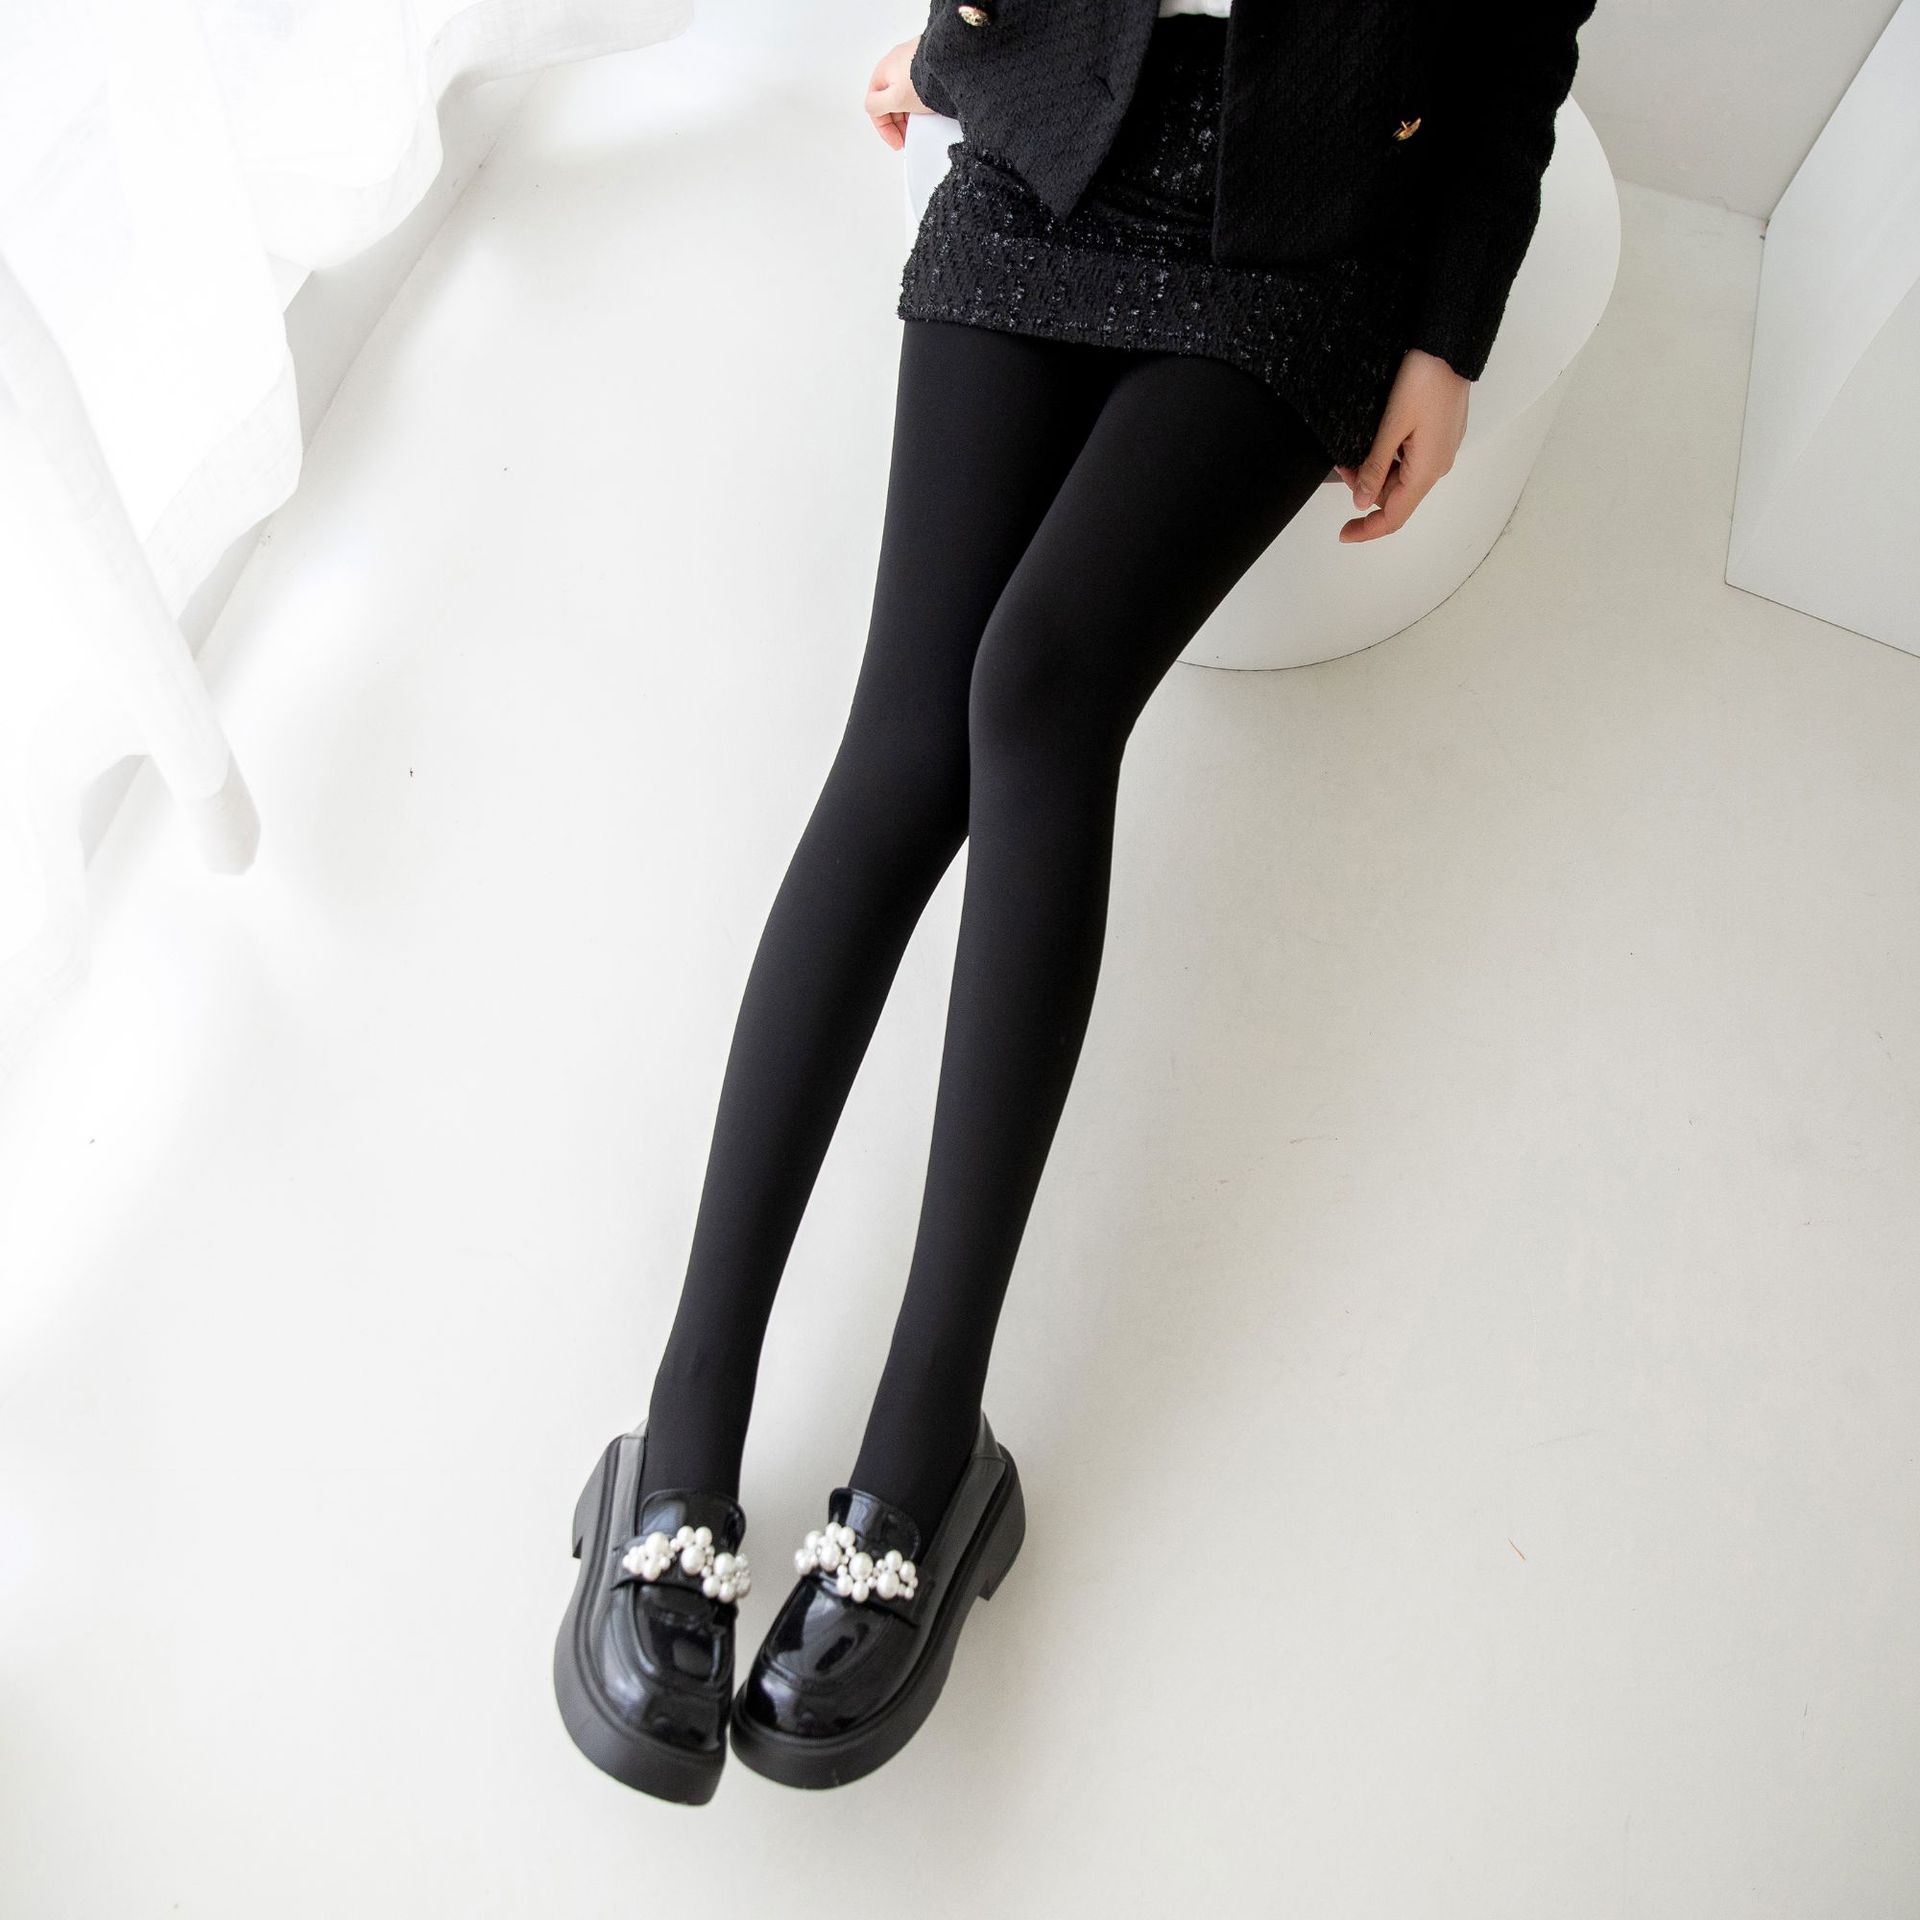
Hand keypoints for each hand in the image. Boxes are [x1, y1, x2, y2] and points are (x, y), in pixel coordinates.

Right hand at [867, 38, 930, 149]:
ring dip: (908, 113)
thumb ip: (875, 106)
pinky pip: (918, 87)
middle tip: (908, 136)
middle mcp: (895, 63)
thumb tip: (871, 109)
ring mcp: (912, 62)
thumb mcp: (894, 99)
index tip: (898, 142)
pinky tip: (928, 109)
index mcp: (882, 70)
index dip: (884, 129)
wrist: (951, 67)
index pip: (874, 105)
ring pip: (904, 94)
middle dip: (897, 122)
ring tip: (920, 123)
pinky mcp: (927, 65)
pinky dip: (920, 101)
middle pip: (889, 101)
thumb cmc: (924, 80)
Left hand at [1334, 349, 1469, 541]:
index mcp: (1427, 470)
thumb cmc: (1426, 380)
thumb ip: (1376, 467)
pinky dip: (1387, 455)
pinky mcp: (1436, 436)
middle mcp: (1436, 465)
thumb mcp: (1391, 426)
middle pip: (1394, 495)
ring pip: (1399, 476)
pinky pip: (1408, 458)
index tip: (1344, 532)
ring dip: (1374, 469)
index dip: (1367, 529)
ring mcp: (1438, 450)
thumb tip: (1362, 501)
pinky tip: (1374, 440)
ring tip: (1354, 450)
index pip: (1395, 516)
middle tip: (1342, 465)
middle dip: (1365, 487)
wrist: (1450, 346)